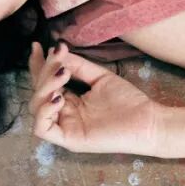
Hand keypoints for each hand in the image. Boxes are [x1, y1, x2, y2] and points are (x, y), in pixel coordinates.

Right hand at [26, 42, 165, 156]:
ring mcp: (66, 128)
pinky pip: (42, 129)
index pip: (46, 82)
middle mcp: (64, 114)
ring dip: (44, 87)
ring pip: (36, 109)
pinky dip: (44, 111)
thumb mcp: (100, 77)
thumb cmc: (128, 102)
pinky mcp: (70, 140)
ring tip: (63, 74)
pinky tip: (59, 97)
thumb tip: (58, 50)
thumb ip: (79, 67)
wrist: (148, 121)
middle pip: (39, 92)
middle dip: (45, 71)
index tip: (36, 45)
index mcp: (70, 101)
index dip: (38, 65)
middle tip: (59, 57)